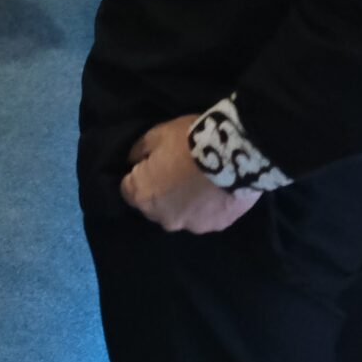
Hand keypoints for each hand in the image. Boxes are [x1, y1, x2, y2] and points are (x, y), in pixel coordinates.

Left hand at [121, 116, 261, 233]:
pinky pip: (205, 217)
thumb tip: (133, 162)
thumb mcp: (156, 135)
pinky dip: (207, 207)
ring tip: (199, 182)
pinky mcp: (216, 226)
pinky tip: (216, 190)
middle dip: (161, 191)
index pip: (128, 189)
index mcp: (143, 196)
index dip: (139, 174)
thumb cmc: (187, 142)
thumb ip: (138, 151)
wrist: (233, 152)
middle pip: (154, 206)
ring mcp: (191, 225)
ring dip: (184, 202)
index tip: (153, 164)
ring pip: (180, 214)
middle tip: (177, 171)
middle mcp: (163, 219)